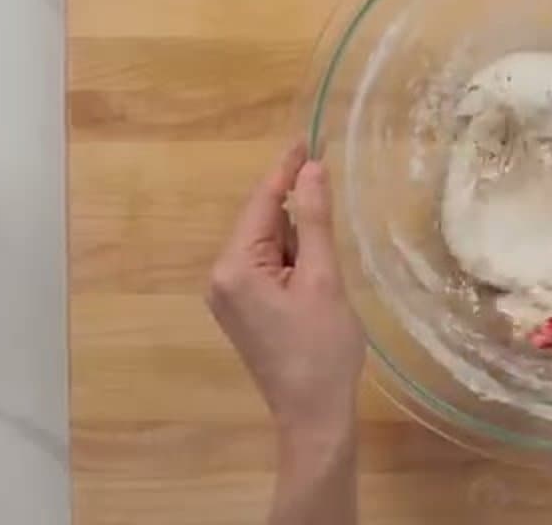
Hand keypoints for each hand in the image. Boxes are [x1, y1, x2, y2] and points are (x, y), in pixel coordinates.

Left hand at [208, 142, 365, 441]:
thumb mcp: (324, 278)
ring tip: (329, 250)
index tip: (307, 138)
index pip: (262, 203)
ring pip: (268, 244)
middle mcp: (222, 276)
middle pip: (263, 221)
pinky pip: (268, 266)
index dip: (285, 169)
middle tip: (328, 179)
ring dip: (299, 236)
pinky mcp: (244, 310)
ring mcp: (230, 295)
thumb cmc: (322, 348)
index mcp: (235, 266)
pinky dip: (294, 258)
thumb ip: (316, 221)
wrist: (313, 413)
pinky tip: (317, 267)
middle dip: (296, 205)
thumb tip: (312, 169)